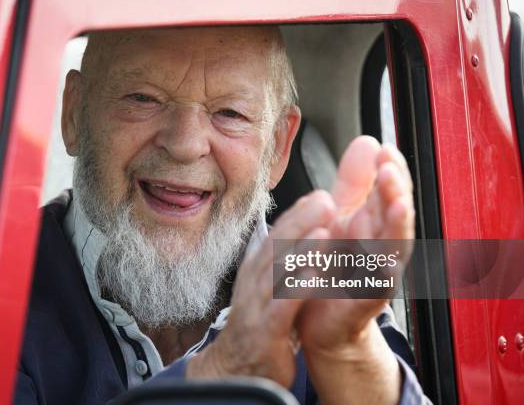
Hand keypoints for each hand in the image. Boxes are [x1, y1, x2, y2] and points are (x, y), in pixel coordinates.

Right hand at [187, 190, 335, 386]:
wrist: (237, 366)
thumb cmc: (259, 322)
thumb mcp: (267, 284)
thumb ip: (283, 257)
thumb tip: (304, 226)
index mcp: (258, 268)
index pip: (278, 235)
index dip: (299, 214)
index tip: (321, 196)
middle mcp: (255, 281)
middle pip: (276, 246)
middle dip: (301, 222)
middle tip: (326, 201)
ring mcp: (257, 305)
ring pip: (277, 272)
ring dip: (300, 251)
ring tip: (323, 232)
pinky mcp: (264, 331)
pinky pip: (281, 307)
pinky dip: (296, 290)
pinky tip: (314, 278)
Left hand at [295, 136, 414, 403]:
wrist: (321, 319)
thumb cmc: (335, 265)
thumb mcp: (342, 215)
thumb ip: (354, 182)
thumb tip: (368, 141)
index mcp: (372, 223)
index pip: (387, 192)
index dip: (390, 171)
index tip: (384, 149)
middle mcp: (379, 246)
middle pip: (393, 216)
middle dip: (394, 191)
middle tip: (389, 167)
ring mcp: (375, 274)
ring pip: (391, 248)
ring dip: (395, 226)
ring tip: (396, 203)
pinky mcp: (363, 301)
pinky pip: (373, 287)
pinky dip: (377, 274)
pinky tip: (381, 262)